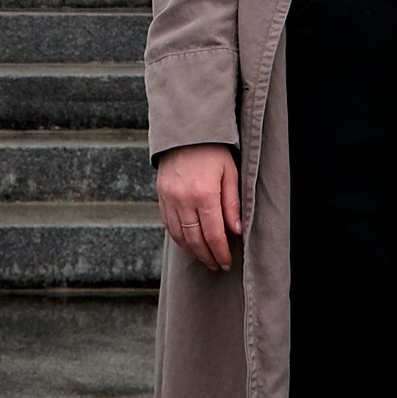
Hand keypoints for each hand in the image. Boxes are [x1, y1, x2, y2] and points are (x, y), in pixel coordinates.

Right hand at [156, 143, 240, 272]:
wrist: (185, 131)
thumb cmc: (213, 150)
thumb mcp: (230, 173)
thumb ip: (232, 204)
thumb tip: (236, 231)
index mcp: (204, 194)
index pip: (213, 234)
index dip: (220, 252)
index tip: (226, 263)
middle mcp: (183, 200)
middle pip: (195, 240)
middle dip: (207, 257)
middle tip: (217, 266)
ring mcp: (169, 199)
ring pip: (179, 236)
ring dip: (192, 251)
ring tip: (204, 258)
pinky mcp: (161, 196)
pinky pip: (168, 225)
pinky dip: (178, 238)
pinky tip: (188, 243)